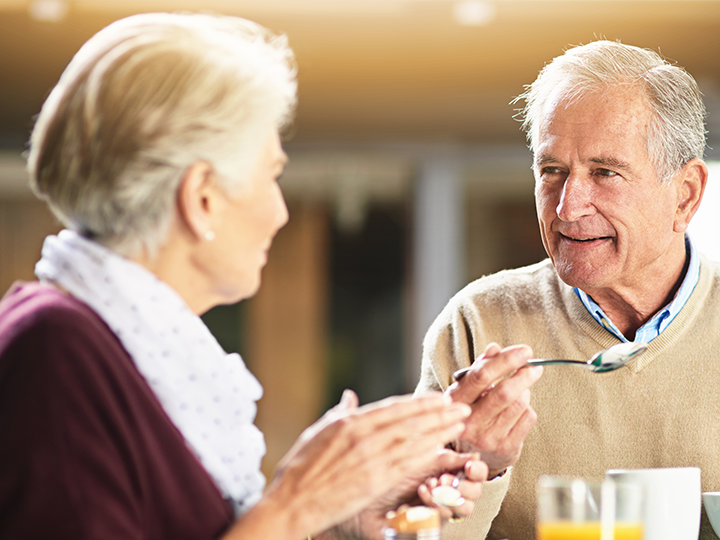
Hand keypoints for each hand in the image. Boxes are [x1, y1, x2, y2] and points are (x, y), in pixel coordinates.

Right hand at [262, 390, 471, 537]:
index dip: (418, 403)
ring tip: (458, 424)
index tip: (438, 398)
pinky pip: (405, 463)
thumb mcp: (317, 431)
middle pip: (408, 421)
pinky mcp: (374, 480)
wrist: (293, 502)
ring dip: (439, 431)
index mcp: (349, 422)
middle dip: (438, 413)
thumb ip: (339, 413)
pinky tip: (441, 448)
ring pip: (412, 440)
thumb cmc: (300, 468)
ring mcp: (370, 458)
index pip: (392, 408)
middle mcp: (362, 436)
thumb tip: (350, 396)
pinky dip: (425, 453)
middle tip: (461, 407)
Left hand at [351, 450, 486, 539]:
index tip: (470, 465)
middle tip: (444, 479)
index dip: (477, 470)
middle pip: (473, 493)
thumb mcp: (412, 457)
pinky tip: (417, 497)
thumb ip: (441, 455)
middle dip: (465, 485)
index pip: (472, 472)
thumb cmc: (380, 473)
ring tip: (428, 487)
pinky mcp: (425, 527)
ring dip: (448, 497)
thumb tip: (471, 454)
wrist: (356, 495)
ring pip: (462, 510)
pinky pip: (441, 522)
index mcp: (442, 469)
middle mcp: (443, 491)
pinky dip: (431, 508)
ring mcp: (435, 510)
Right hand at [447, 342, 542, 475]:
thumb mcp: (468, 388)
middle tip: (534, 366)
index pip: (481, 376)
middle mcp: (469, 421)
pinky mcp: (505, 448)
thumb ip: (480, 367)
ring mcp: (487, 438)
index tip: (524, 351)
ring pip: (519, 404)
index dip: (505, 360)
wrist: (471, 452)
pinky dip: (528, 407)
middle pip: (504, 392)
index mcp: (456, 400)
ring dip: (525, 391)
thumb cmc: (471, 411)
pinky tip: (518, 409)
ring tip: (519, 390)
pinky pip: (528, 418)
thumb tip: (494, 348)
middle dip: (524, 375)